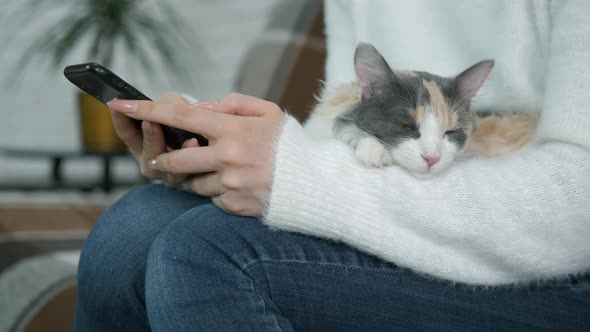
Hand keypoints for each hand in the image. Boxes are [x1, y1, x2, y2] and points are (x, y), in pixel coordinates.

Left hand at [107, 93, 284, 215]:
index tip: (120, 105)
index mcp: (233, 130)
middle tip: (163, 158)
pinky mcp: (232, 206)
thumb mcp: (269, 112)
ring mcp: (229, 185)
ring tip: (220, 170)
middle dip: (164, 159)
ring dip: (194, 176)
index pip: (180, 117)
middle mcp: (227, 158)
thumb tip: (201, 109)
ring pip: (191, 182)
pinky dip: (214, 190)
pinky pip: (209, 198)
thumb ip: (233, 104)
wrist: (315, 185)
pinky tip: (236, 185)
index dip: (146, 110)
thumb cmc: (290, 145)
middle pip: (174, 160)